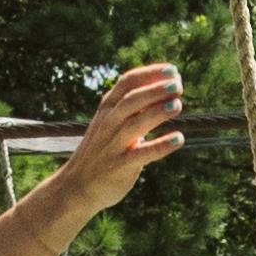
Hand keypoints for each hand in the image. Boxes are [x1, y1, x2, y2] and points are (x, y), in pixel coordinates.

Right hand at [46, 58, 185, 217]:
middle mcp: (109, 123)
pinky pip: (142, 154)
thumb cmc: (101, 150)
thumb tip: (164, 88)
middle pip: (132, 100)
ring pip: (136, 124)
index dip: (150, 74)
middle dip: (155, 90)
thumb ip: (133, 107)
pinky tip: (179, 138)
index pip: (127, 83)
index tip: (172, 70)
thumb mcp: (111, 122)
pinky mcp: (120, 166)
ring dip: (157, 112)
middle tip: (178, 85)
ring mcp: (113, 144)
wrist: (76, 185)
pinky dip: (161, 146)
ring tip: (178, 104)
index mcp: (107, 108)